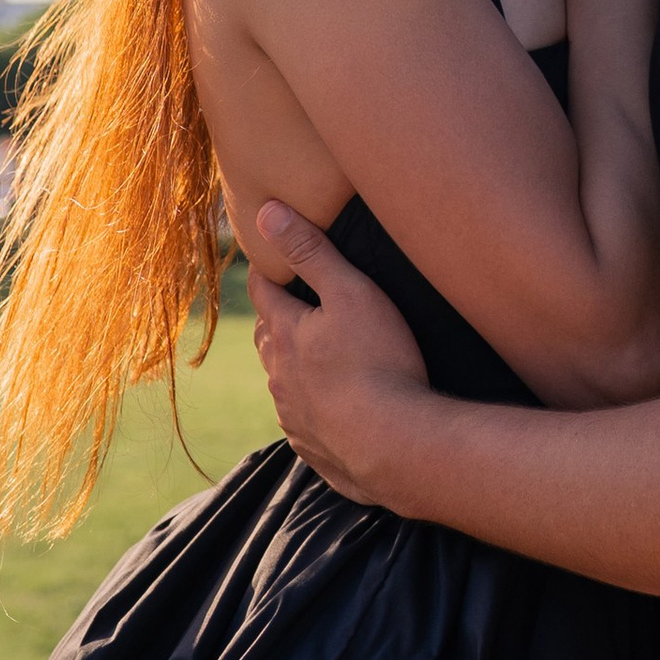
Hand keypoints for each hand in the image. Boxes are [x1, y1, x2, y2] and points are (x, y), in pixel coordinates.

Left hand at [250, 205, 432, 502]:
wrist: (396, 445)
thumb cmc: (380, 361)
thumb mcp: (351, 292)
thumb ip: (311, 251)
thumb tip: (266, 211)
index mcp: (285, 333)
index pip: (263, 292)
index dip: (266, 272)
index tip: (268, 259)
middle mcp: (279, 376)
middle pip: (269, 338)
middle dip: (277, 319)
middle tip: (291, 305)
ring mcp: (293, 416)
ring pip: (284, 382)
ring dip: (294, 367)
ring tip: (315, 359)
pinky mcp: (313, 448)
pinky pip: (305, 422)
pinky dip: (313, 408)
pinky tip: (333, 410)